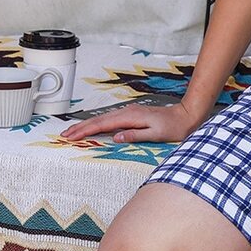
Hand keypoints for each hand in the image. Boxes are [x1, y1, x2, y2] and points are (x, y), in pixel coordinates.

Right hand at [59, 100, 202, 144]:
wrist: (186, 116)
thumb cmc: (174, 128)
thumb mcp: (156, 135)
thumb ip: (136, 136)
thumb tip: (116, 137)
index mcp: (130, 117)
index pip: (102, 125)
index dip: (85, 131)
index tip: (71, 136)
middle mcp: (127, 112)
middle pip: (98, 120)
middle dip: (80, 127)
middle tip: (64, 135)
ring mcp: (129, 112)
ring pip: (103, 119)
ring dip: (87, 125)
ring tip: (73, 132)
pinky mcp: (132, 115)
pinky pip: (110, 120)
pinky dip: (98, 124)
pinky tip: (93, 128)